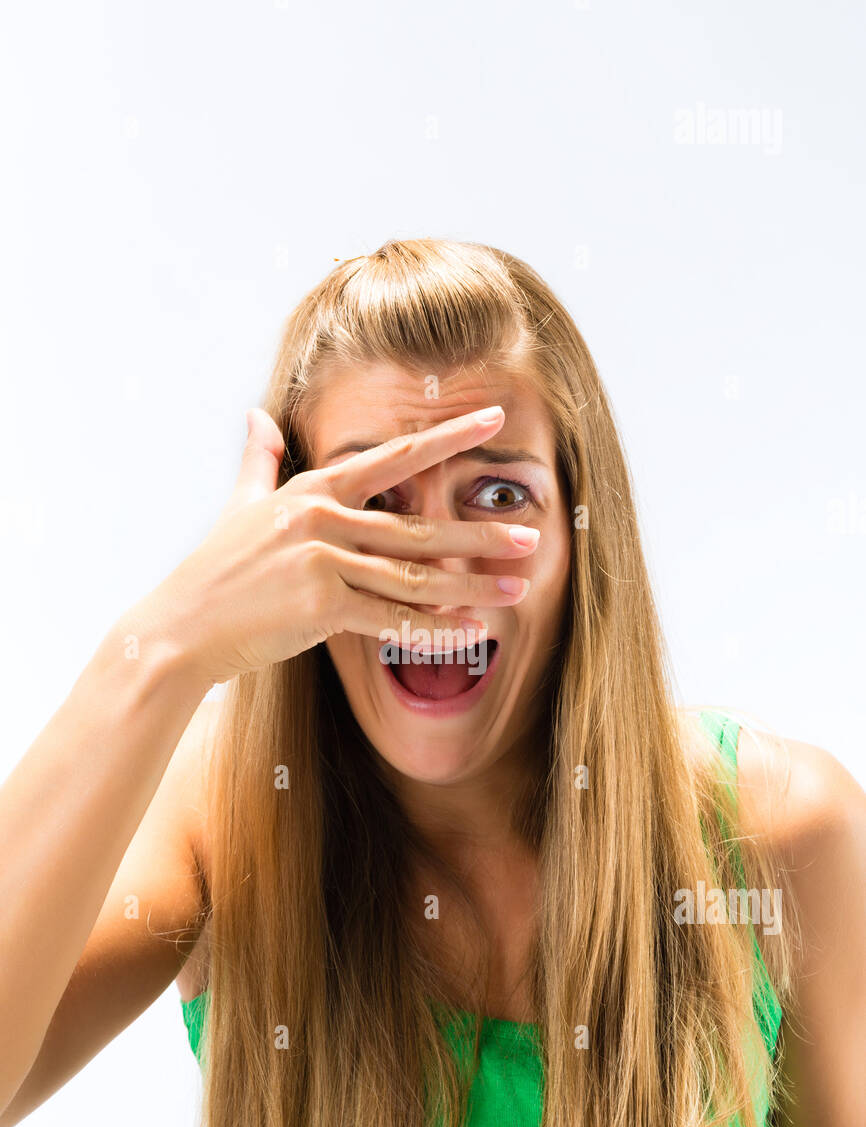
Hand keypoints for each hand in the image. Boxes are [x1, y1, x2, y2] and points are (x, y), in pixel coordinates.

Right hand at [141, 404, 538, 686]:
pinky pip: (391, 619)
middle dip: (479, 534)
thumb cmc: (215, 570)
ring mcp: (322, 561)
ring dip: (472, 586)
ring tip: (517, 588)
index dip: (447, 437)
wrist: (181, 626)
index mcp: (313, 489)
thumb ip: (260, 460)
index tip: (493, 418)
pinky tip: (471, 633)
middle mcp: (323, 518)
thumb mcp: (240, 505)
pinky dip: (434, 628)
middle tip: (530, 535)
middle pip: (418, 527)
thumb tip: (257, 416)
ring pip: (415, 576)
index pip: (393, 456)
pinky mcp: (320, 606)